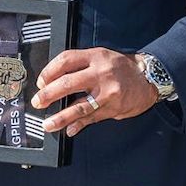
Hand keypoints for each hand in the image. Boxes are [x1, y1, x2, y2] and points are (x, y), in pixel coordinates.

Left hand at [30, 48, 156, 136]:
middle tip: (38, 102)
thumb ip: (80, 64)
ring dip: (61, 117)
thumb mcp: (100, 56)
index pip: (66, 60)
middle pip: (68, 83)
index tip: (41, 82)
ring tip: (48, 124)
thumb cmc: (120, 67)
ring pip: (80, 106)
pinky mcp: (113, 108)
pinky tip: (70, 130)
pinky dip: (79, 125)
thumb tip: (54, 78)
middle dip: (49, 94)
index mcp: (95, 56)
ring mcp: (107, 93)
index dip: (49, 71)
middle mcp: (100, 73)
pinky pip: (92, 118)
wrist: (148, 78)